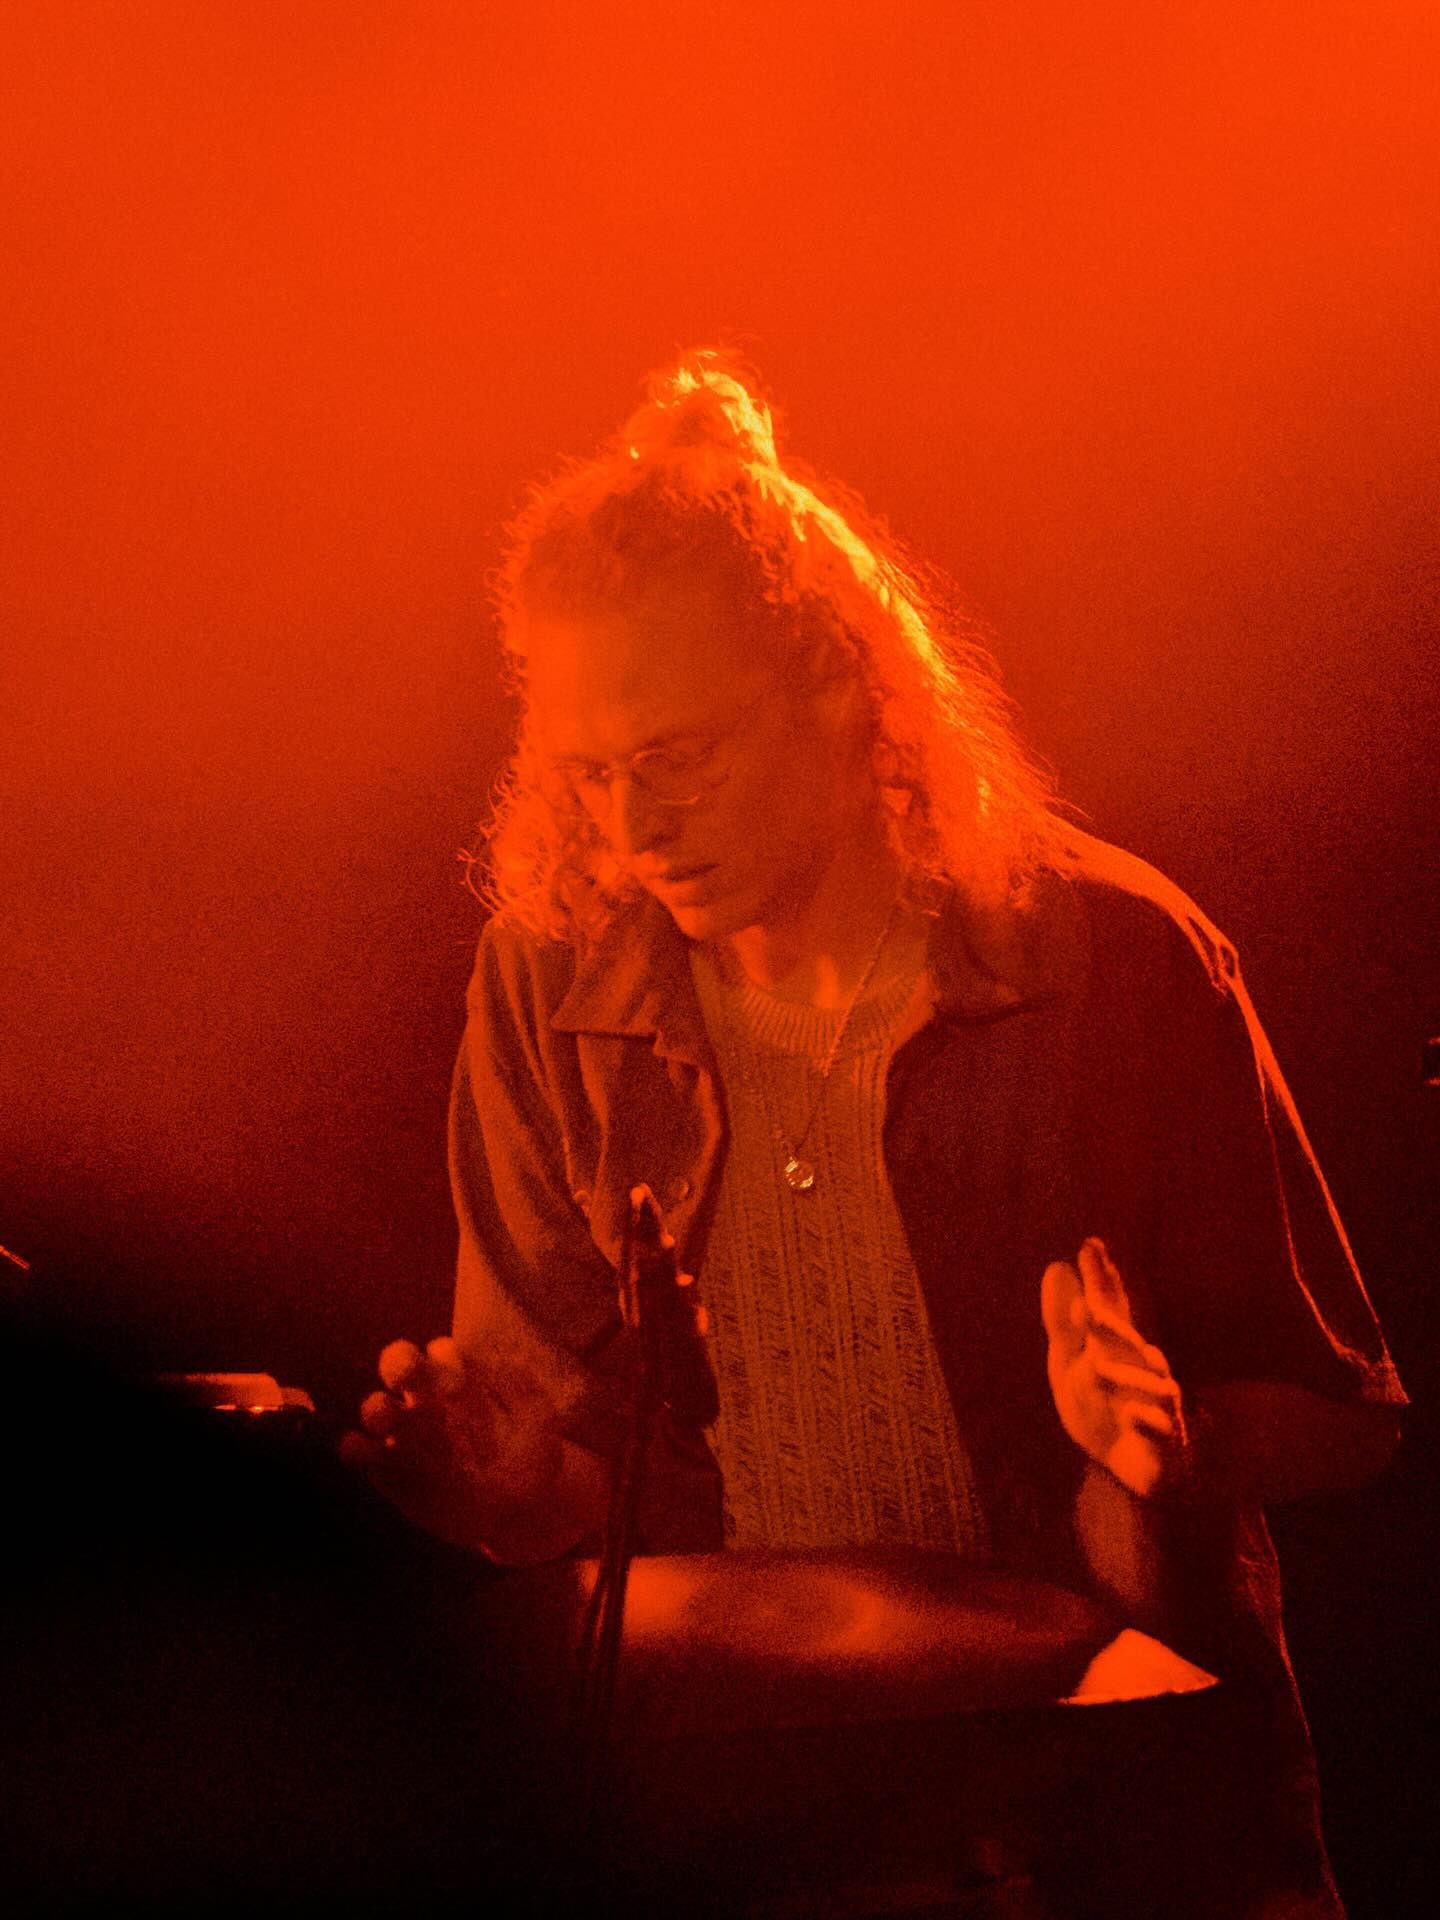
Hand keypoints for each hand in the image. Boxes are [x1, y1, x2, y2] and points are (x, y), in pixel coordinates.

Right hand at [340, 1336, 569, 1554]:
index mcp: (461, 1381)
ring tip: (388, 1417)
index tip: (462, 1386)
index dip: (446, 1359)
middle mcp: (428, 1402)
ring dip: (375, 1407)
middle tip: (407, 1373)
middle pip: (399, 1364)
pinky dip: (353, 1448)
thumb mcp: (539, 1421)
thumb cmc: (529, 1457)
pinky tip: (363, 1450)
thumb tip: (502, 1361)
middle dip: (398, 1361)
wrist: (518, 1513)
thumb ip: (524, 1391)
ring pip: (375, 1407)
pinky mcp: (387, 1471)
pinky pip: (358, 1452)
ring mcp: (405, 1436)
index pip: (441, 1352)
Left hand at [1041, 1238, 1189, 1497]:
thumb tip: (1056, 1266)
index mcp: (1115, 1347)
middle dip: (1110, 1327)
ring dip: (1126, 1376)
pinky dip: (1148, 1422)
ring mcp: (1156, 1404)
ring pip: (1150, 1384)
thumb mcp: (1071, 1363)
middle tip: (1086, 1310)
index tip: (1089, 1246)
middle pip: (1127, 1343)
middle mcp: (1140, 1368)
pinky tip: (1134, 1415)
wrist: (1131, 1466)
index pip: (1109, 1308)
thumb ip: (1061, 1321)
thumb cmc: (1101, 1406)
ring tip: (1097, 1367)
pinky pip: (1160, 1430)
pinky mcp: (1164, 1440)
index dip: (1100, 1279)